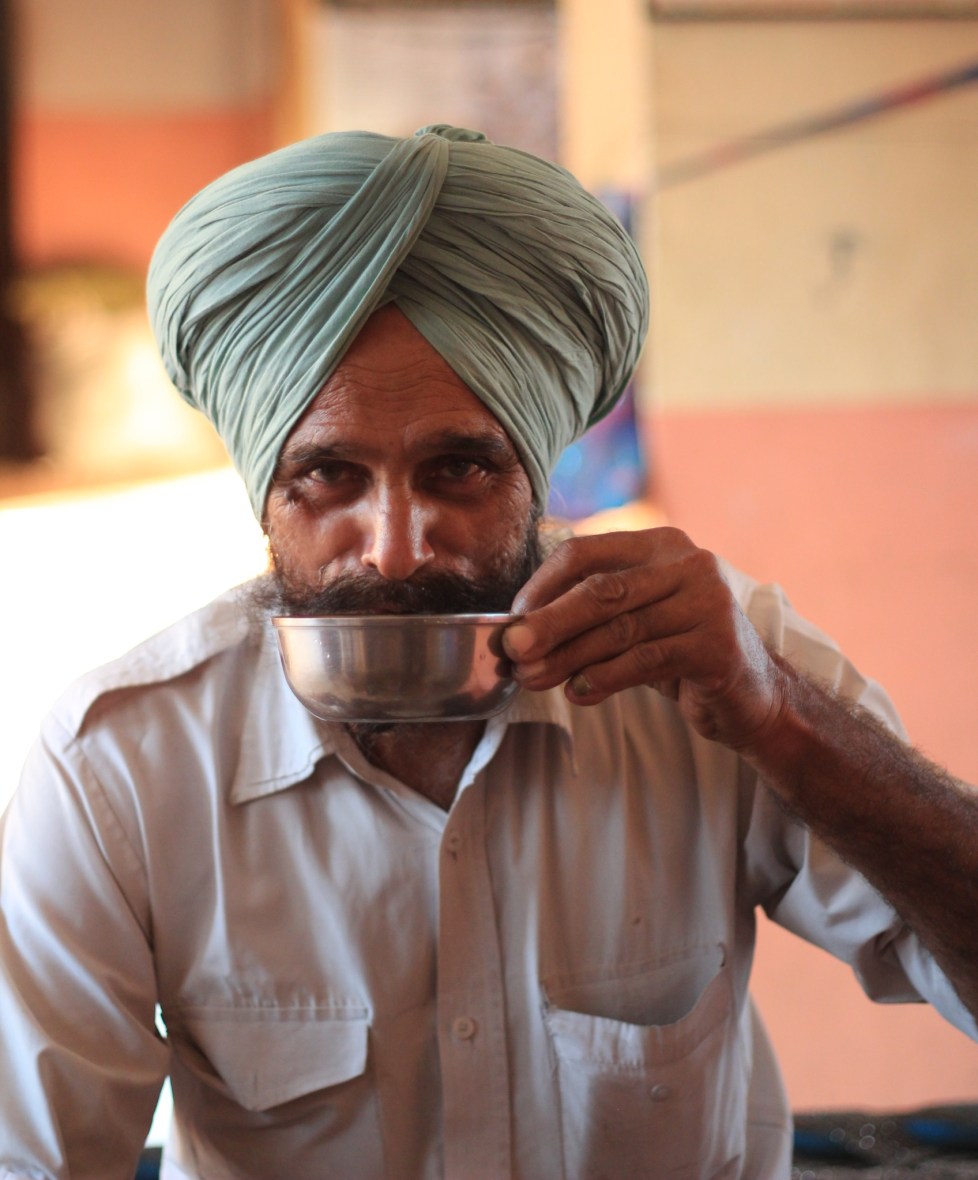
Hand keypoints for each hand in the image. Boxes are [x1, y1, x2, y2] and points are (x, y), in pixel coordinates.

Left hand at [502, 527, 787, 750]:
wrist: (750, 695)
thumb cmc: (679, 653)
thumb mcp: (635, 621)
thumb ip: (588, 617)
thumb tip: (517, 635)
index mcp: (660, 544)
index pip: (586, 552)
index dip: (542, 586)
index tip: (512, 619)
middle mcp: (689, 563)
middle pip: (602, 590)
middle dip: (549, 622)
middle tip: (512, 650)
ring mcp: (708, 602)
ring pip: (620, 629)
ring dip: (568, 657)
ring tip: (534, 679)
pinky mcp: (717, 645)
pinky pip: (645, 660)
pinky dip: (604, 678)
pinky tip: (578, 692)